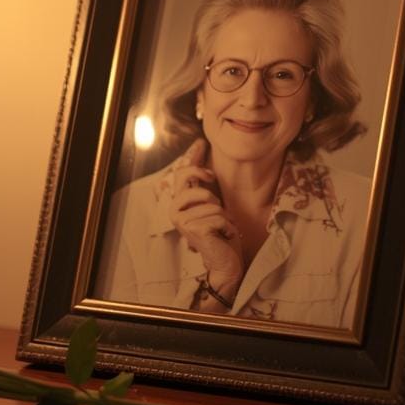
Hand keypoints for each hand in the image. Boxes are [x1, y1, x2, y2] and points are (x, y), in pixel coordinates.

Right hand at [169, 139, 243, 298]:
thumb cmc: (221, 235)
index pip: (183, 174)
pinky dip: (228, 227)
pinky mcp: (193, 229)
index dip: (192, 156)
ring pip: (212, 201)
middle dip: (205, 181)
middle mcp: (176, 210)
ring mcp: (182, 220)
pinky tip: (224, 236)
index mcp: (181, 203)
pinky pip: (219, 216)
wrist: (225, 262)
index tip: (200, 143)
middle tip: (215, 191)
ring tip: (222, 228)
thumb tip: (207, 166)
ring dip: (224, 216)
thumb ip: (207, 189)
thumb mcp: (215, 207)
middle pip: (187, 177)